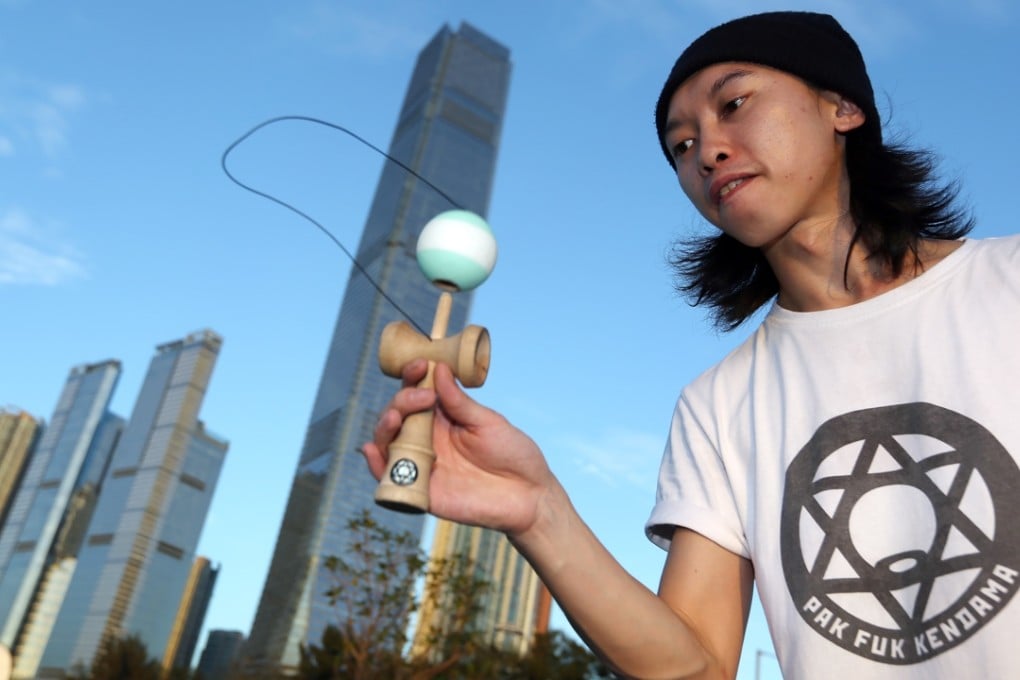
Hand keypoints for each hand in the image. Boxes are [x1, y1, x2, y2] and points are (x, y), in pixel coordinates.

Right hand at [363, 359, 558, 535]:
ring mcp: (424, 464)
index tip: (420, 365)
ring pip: (389, 443)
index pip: (417, 392)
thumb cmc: (513, 454)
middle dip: (401, 401)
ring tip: (394, 418)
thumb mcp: (488, 422)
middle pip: (398, 415)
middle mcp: (428, 439)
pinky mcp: (423, 491)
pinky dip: (376, 465)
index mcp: (444, 418)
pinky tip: (372, 450)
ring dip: (384, 428)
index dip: (413, 377)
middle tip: (422, 397)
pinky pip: (391, 478)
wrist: (529, 496)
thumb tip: (438, 369)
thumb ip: (460, 402)